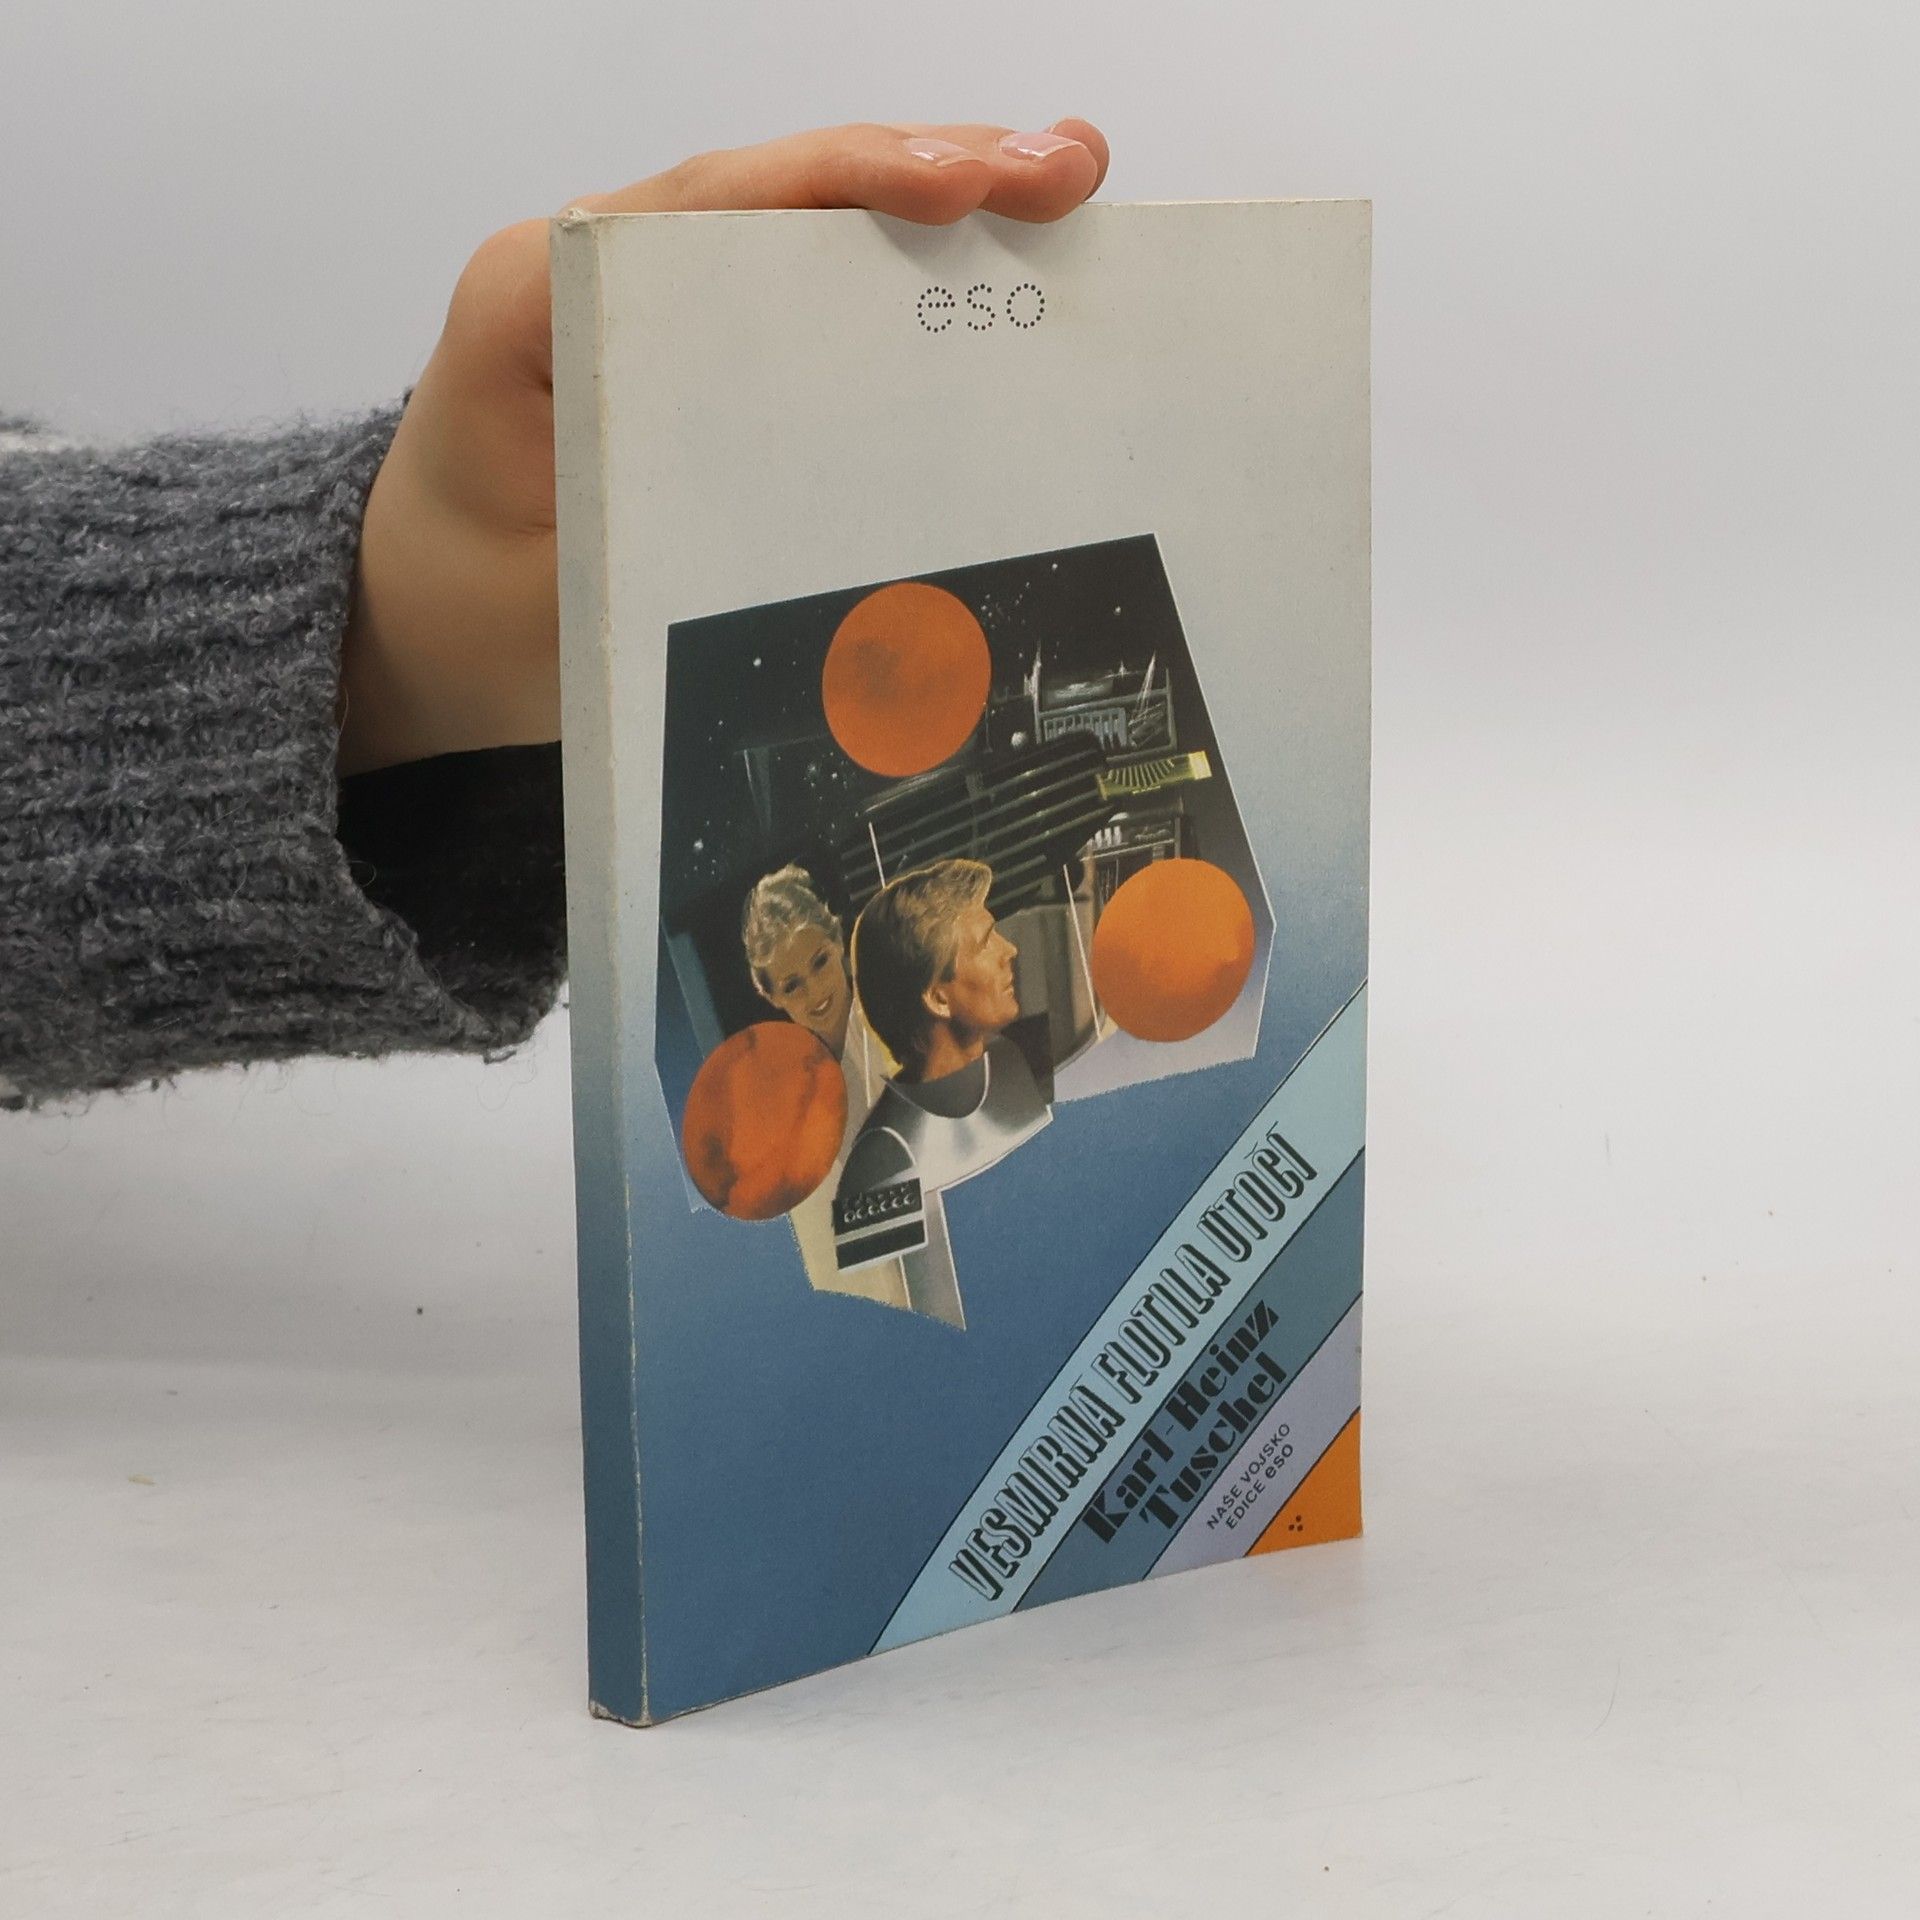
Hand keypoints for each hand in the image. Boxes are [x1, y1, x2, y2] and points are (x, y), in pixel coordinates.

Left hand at [337, 119, 1109, 774]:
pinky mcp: (698, 340)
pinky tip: (1001, 271)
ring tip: (1067, 192)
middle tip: (1068, 172)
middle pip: (781, 188)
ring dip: (941, 206)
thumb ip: (659, 552)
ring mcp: (656, 296)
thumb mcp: (553, 599)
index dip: (849, 183)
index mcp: (542, 296)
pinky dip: (907, 272)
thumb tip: (832, 541)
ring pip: (807, 221)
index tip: (963, 188)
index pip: (713, 209)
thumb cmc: (468, 609)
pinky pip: (807, 286)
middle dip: (933, 168)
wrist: (418, 620)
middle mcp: (602, 266)